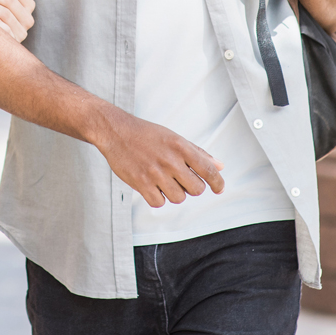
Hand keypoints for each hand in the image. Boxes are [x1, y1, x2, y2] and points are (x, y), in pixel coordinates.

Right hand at [97, 111, 224, 206]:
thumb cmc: (146, 134)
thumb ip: (198, 153)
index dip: (217, 183)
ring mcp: (155, 173)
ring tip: (163, 180)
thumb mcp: (174, 138)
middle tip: (181, 179)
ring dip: (174, 193)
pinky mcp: (141, 183)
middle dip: (191, 187)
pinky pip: (159, 203)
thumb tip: (220, 166)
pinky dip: (158, 198)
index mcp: (180, 146)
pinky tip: (152, 186)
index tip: (218, 189)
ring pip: (178, 198)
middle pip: (196, 189)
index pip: (208, 171)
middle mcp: (170, 160)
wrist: (115, 131)